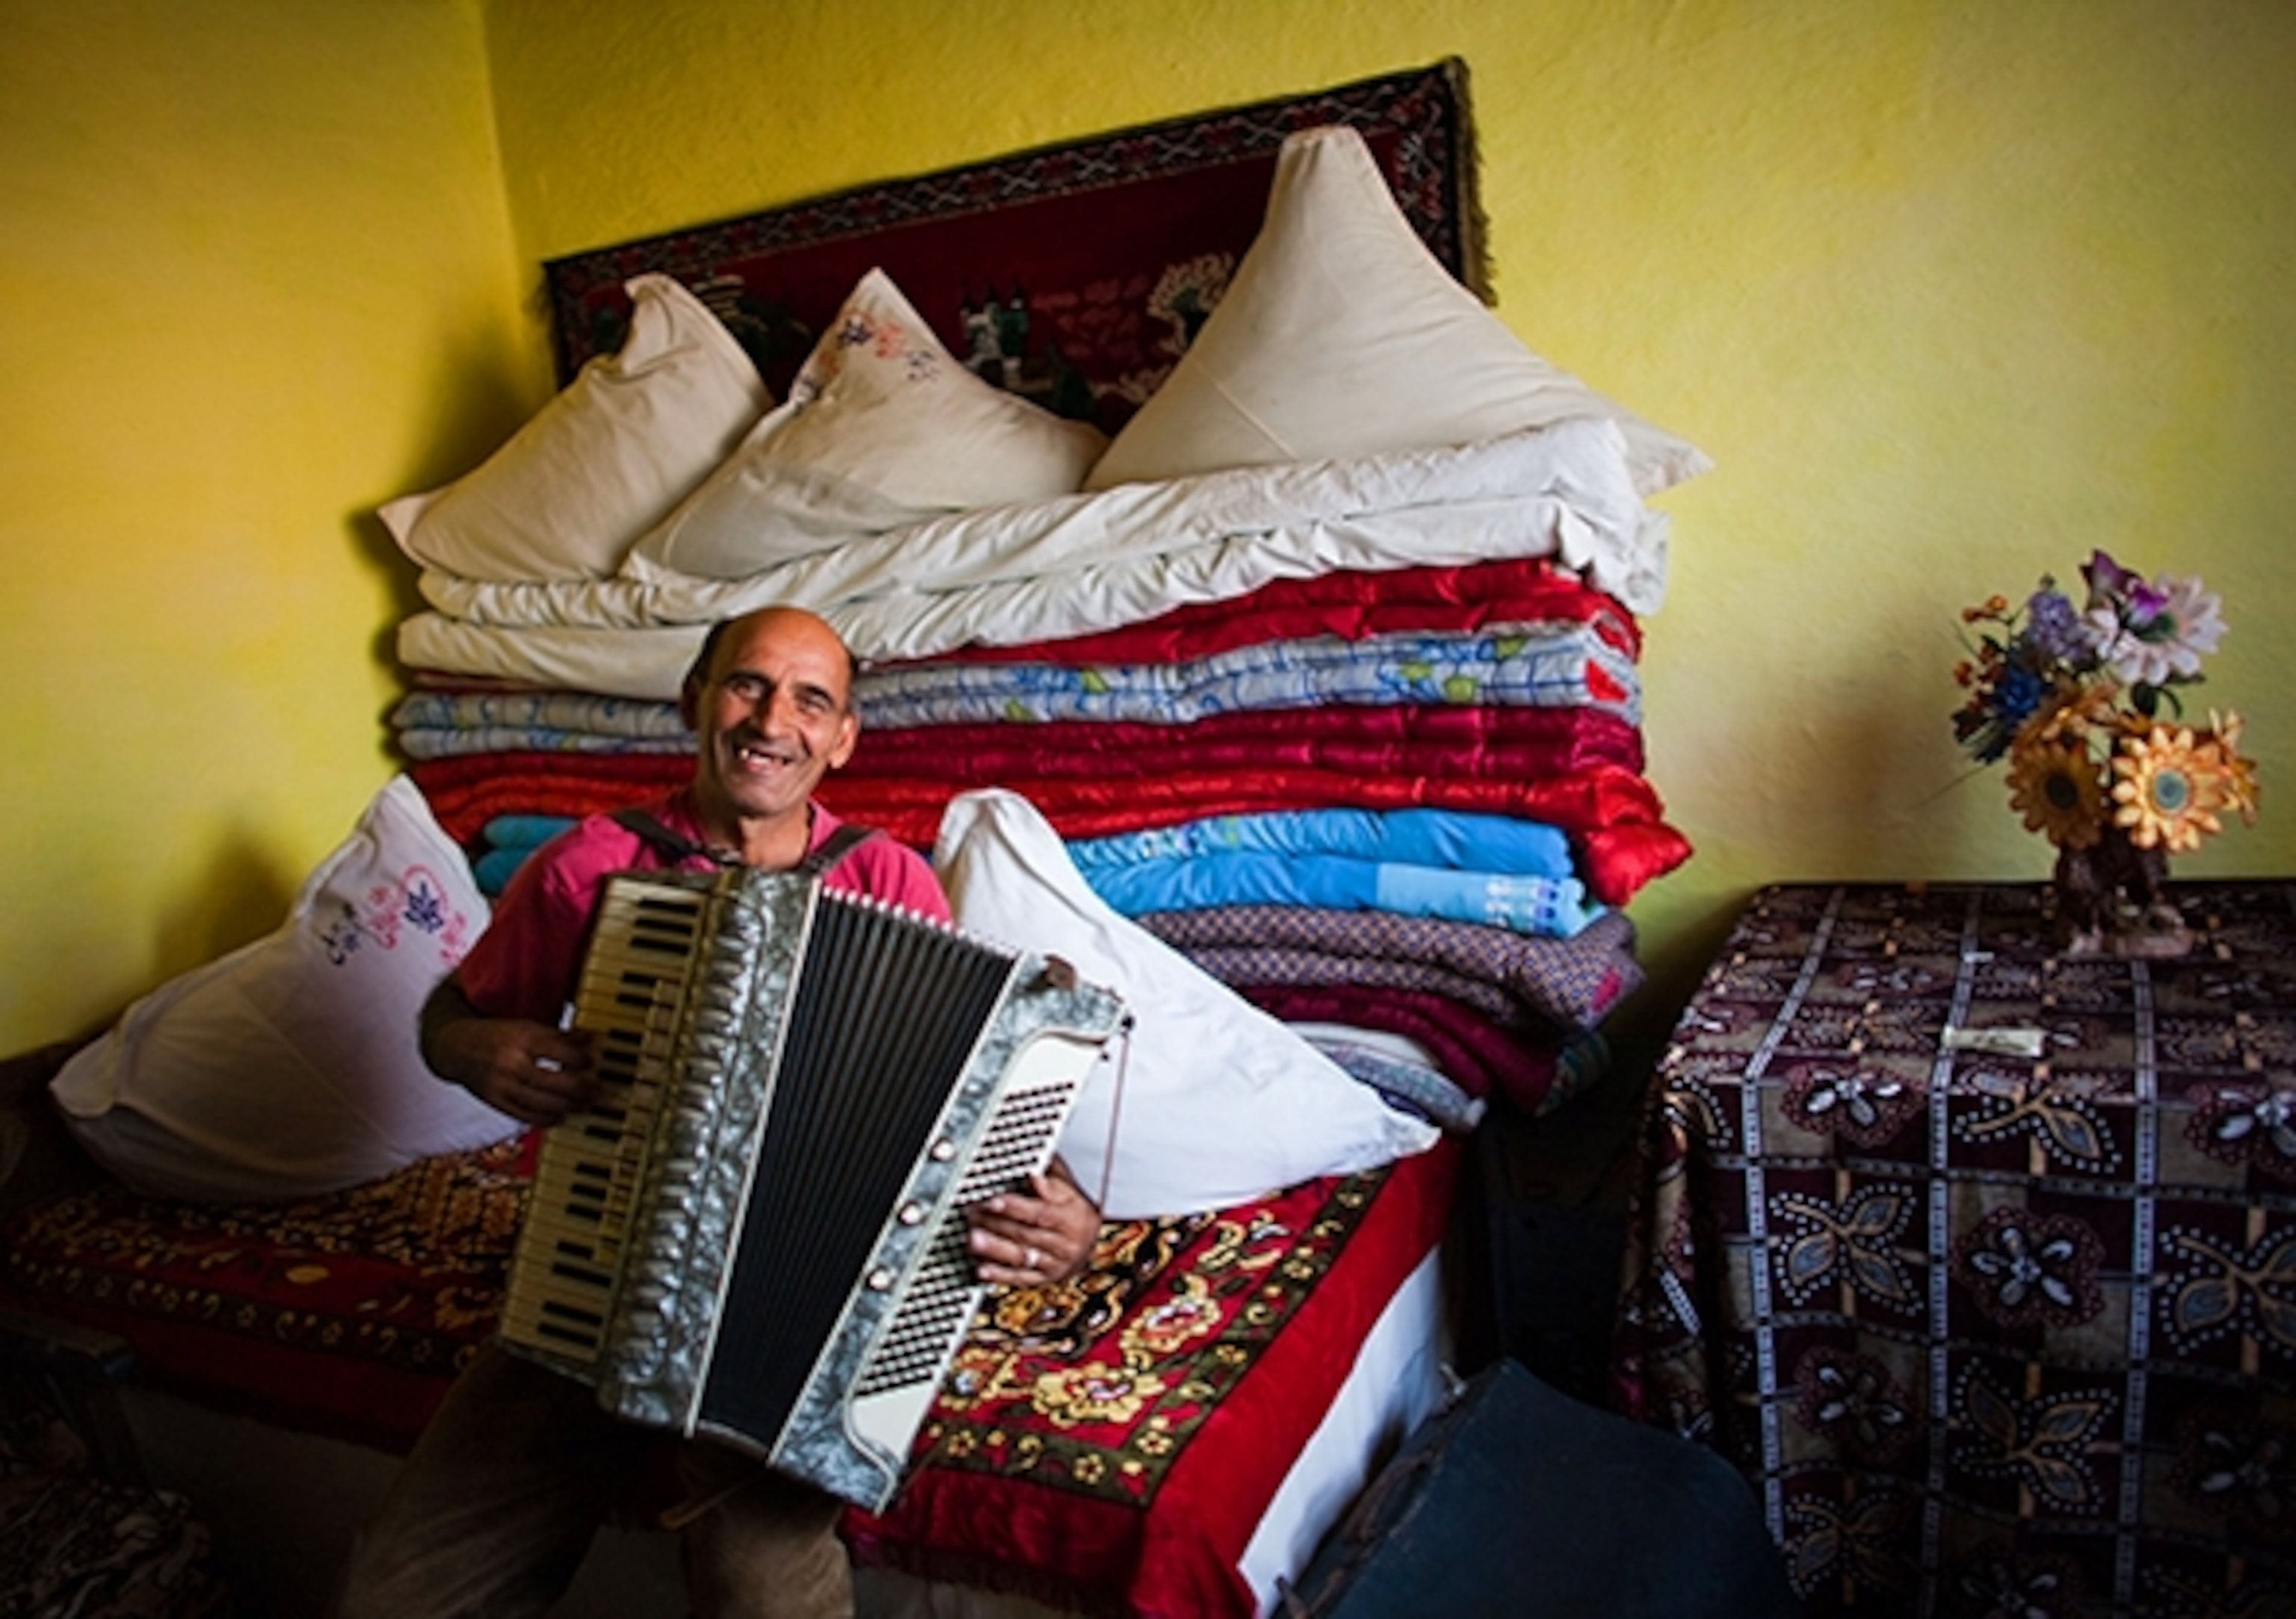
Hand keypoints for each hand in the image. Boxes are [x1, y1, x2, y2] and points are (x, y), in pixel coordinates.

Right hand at [426, 1009, 594, 1126]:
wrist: (455, 1046)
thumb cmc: (497, 1035)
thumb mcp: (526, 1026)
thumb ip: (557, 1035)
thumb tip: (589, 1040)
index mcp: (521, 1038)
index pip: (559, 1051)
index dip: (581, 1059)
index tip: (593, 1061)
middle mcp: (511, 1063)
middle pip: (555, 1082)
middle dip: (581, 1088)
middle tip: (598, 1090)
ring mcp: (502, 1085)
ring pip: (542, 1103)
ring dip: (569, 1106)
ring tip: (585, 1104)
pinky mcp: (496, 1102)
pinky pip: (525, 1115)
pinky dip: (547, 1118)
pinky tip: (562, 1116)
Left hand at [964, 1157, 1100, 1286]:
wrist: (1087, 1244)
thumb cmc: (1073, 1211)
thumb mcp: (1068, 1191)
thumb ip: (1050, 1181)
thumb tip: (1034, 1174)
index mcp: (1073, 1219)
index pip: (1042, 1213)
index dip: (1016, 1207)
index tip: (993, 1201)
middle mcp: (1066, 1245)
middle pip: (1027, 1234)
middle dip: (996, 1224)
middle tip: (972, 1213)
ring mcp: (1055, 1264)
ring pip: (1022, 1257)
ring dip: (995, 1249)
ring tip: (973, 1239)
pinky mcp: (1043, 1279)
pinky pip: (1020, 1278)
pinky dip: (999, 1275)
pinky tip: (982, 1269)